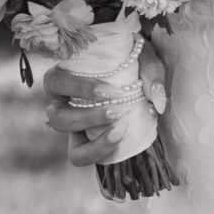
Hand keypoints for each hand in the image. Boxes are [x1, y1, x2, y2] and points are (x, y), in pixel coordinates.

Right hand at [42, 42, 165, 167]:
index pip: (55, 82)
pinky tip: (121, 138)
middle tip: (117, 112)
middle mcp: (60, 103)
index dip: (80, 88)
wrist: (136, 76)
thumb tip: (158, 99)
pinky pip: (81, 155)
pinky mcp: (82, 142)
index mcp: (63, 77)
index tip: (112, 91)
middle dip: (87, 118)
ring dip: (94, 140)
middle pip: (57, 117)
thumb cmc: (131, 61)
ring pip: (70, 145)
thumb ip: (150, 70)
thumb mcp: (142, 58)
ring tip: (121, 129)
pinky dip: (100, 150)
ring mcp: (70, 125)